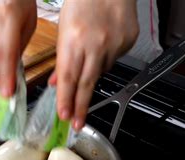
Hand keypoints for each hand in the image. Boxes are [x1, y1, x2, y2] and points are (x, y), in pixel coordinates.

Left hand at [49, 0, 138, 129]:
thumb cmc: (82, 3)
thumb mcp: (63, 30)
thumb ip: (61, 60)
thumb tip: (57, 83)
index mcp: (73, 41)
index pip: (68, 78)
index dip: (66, 100)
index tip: (64, 115)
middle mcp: (94, 45)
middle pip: (86, 83)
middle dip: (80, 106)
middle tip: (77, 123)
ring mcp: (113, 44)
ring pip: (101, 72)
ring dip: (91, 77)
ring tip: (88, 63)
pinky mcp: (127, 42)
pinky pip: (113, 61)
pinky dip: (105, 60)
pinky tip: (102, 48)